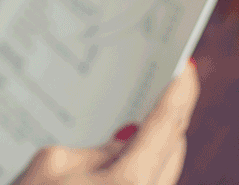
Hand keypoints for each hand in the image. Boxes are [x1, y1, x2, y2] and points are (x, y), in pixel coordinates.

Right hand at [12, 60, 198, 184]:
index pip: (166, 127)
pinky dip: (146, 166)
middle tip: (162, 84)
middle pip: (174, 150)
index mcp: (128, 183)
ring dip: (159, 143)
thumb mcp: (52, 164)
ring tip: (142, 117)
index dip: (180, 92)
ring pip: (167, 171)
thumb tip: (127, 140)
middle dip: (171, 116)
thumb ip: (97, 149)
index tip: (185, 65)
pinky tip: (125, 154)